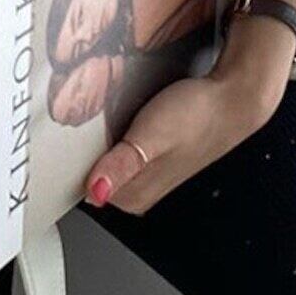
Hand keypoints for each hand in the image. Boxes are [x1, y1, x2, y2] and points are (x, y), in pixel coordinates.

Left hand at [83, 15, 294, 215]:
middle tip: (83, 116)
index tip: (64, 135)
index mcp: (133, 196)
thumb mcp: (152, 136)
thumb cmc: (196, 116)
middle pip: (90, 172)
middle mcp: (137, 190)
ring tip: (100, 112)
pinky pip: (118, 147)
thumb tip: (95, 192)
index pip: (80, 186)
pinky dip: (113, 132)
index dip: (70, 159)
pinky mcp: (151, 154)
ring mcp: (144, 172)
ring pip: (104, 158)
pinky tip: (118, 114)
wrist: (231, 98)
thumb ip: (123, 164)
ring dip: (98, 138)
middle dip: (82, 148)